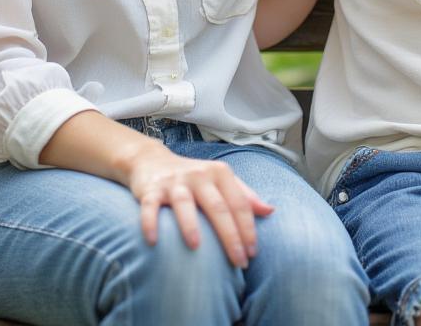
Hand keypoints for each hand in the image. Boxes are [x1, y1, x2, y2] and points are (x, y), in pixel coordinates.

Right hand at [128, 145, 273, 267]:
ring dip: (190, 223)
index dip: (248, 228)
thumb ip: (244, 195)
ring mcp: (174, 182)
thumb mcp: (221, 181)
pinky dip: (150, 222)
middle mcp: (198, 175)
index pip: (238, 203)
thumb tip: (270, 211)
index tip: (252, 254)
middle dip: (230, 235)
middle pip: (217, 206)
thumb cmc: (194, 177)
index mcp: (219, 173)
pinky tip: (153, 240)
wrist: (152, 160)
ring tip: (196, 246)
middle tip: (238, 261)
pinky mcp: (151, 189)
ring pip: (184, 202)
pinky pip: (150, 206)